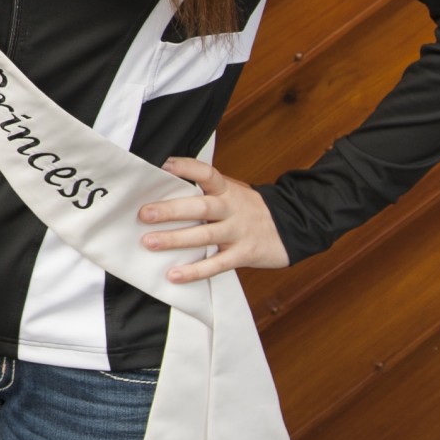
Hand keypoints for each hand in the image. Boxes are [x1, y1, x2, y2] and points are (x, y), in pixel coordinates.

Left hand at [138, 156, 287, 281]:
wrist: (294, 225)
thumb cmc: (249, 209)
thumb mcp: (231, 193)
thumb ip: (204, 192)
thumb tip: (162, 190)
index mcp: (226, 190)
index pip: (206, 173)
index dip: (186, 168)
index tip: (163, 165)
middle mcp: (232, 208)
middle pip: (201, 207)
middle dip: (171, 210)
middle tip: (145, 214)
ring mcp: (238, 231)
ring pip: (205, 235)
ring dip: (176, 239)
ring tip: (150, 242)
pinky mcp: (244, 254)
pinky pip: (217, 264)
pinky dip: (195, 270)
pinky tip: (175, 274)